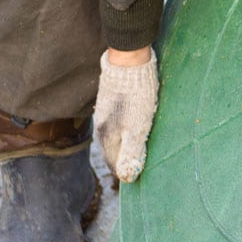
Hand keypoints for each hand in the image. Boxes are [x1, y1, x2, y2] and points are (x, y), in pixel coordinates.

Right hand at [96, 47, 158, 181]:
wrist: (129, 63)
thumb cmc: (136, 97)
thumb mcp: (137, 128)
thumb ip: (131, 152)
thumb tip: (128, 177)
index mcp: (107, 136)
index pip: (113, 163)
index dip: (126, 172)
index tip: (138, 178)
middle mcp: (102, 126)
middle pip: (112, 151)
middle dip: (124, 160)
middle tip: (139, 166)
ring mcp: (104, 113)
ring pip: (114, 137)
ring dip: (124, 146)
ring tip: (138, 150)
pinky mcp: (110, 102)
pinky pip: (116, 124)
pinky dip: (125, 131)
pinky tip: (133, 128)